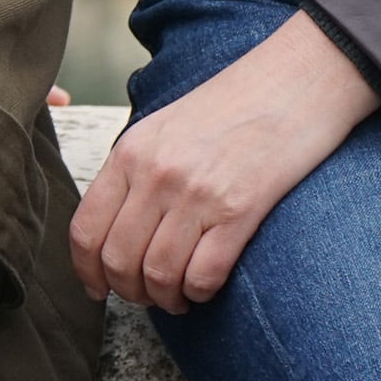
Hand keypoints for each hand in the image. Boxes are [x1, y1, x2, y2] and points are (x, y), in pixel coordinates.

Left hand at [68, 11, 378, 312]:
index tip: (99, 290)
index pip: (86, 229)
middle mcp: (156, 174)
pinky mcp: (239, 211)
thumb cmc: (232, 105)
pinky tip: (205, 287)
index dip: (87, 272)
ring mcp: (196, 193)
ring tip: (179, 297)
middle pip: (118, 260)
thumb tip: (116, 229)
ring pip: (158, 275)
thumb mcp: (165, 126)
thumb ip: (136, 171)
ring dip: (165, 299)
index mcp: (130, 151)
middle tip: (147, 297)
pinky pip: (203, 275)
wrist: (294, 81)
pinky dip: (199, 293)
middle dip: (129, 292)